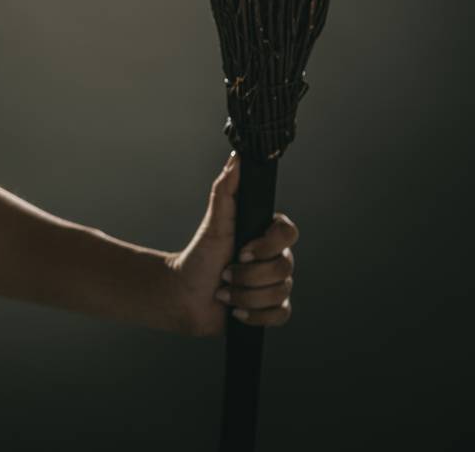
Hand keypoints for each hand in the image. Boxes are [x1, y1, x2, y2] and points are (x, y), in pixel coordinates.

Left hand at [167, 150, 297, 336]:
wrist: (185, 294)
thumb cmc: (199, 256)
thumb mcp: (214, 223)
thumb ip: (226, 190)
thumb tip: (236, 158)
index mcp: (267, 236)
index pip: (289, 233)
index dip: (267, 245)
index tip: (242, 250)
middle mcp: (276, 259)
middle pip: (285, 269)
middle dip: (248, 275)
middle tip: (225, 274)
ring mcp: (276, 285)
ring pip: (281, 293)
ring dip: (245, 295)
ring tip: (224, 292)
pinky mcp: (272, 309)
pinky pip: (281, 314)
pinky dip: (255, 315)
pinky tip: (236, 311)